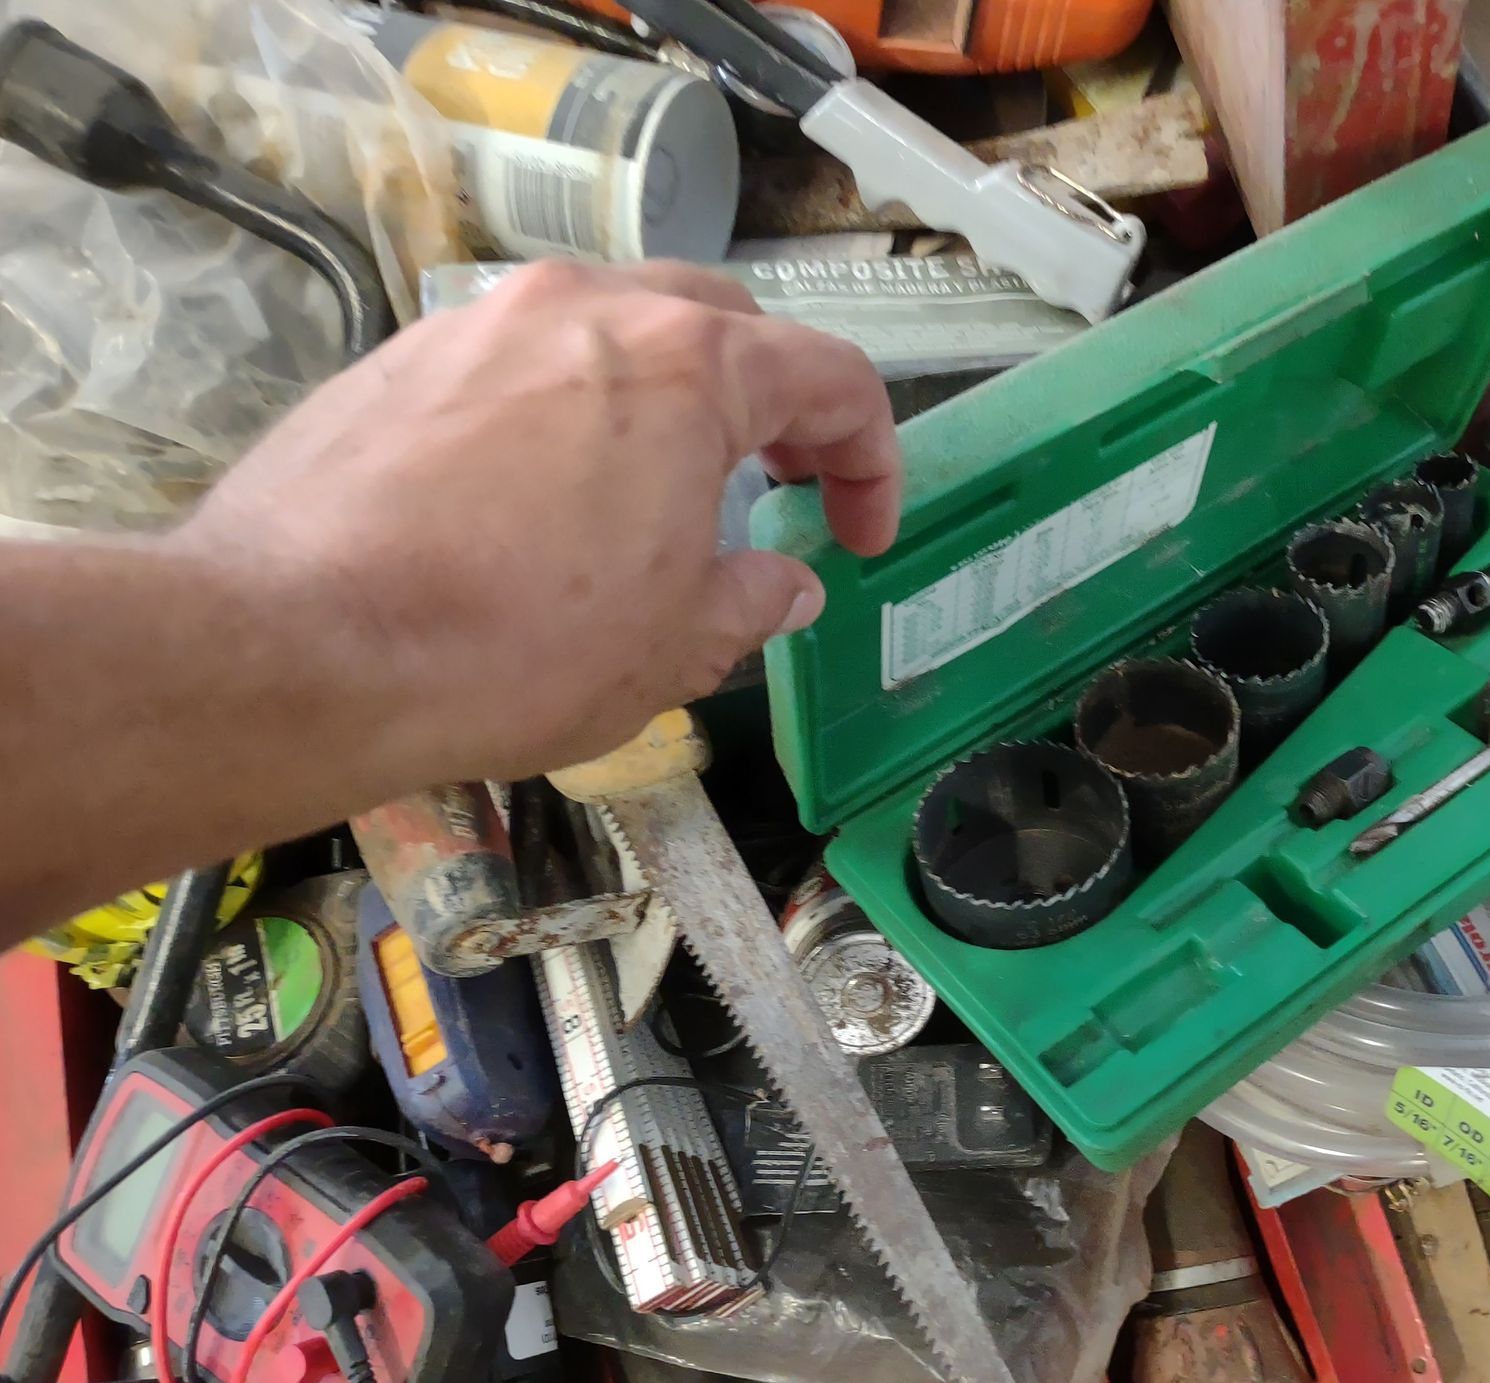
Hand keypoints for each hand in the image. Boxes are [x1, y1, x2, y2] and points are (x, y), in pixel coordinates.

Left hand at [182, 259, 900, 781]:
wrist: (299, 645)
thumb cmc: (513, 647)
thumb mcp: (676, 646)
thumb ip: (754, 598)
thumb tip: (785, 583)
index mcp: (688, 365)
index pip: (831, 378)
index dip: (872, 461)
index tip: (860, 536)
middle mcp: (590, 310)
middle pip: (725, 326)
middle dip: (773, 407)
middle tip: (778, 491)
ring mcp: (486, 320)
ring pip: (615, 331)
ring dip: (665, 400)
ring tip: (655, 494)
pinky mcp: (404, 354)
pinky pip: (522, 361)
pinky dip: (566, 410)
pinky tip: (541, 500)